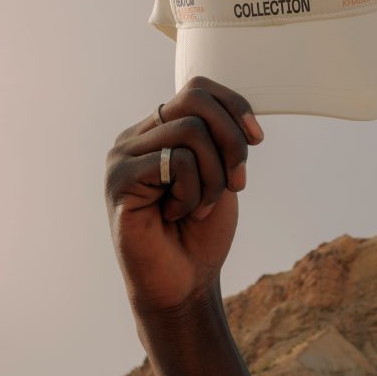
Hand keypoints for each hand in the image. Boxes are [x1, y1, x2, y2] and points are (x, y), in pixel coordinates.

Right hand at [105, 76, 263, 315]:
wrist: (184, 286)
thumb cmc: (201, 233)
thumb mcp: (221, 172)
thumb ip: (218, 136)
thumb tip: (233, 108)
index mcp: (157, 131)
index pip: (197, 89)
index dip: (234, 105)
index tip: (257, 138)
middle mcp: (135, 137)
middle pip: (195, 101)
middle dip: (231, 140)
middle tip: (237, 183)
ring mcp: (122, 156)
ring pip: (191, 131)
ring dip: (213, 176)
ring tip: (200, 207)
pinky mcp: (119, 179)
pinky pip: (176, 161)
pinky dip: (193, 192)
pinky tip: (176, 215)